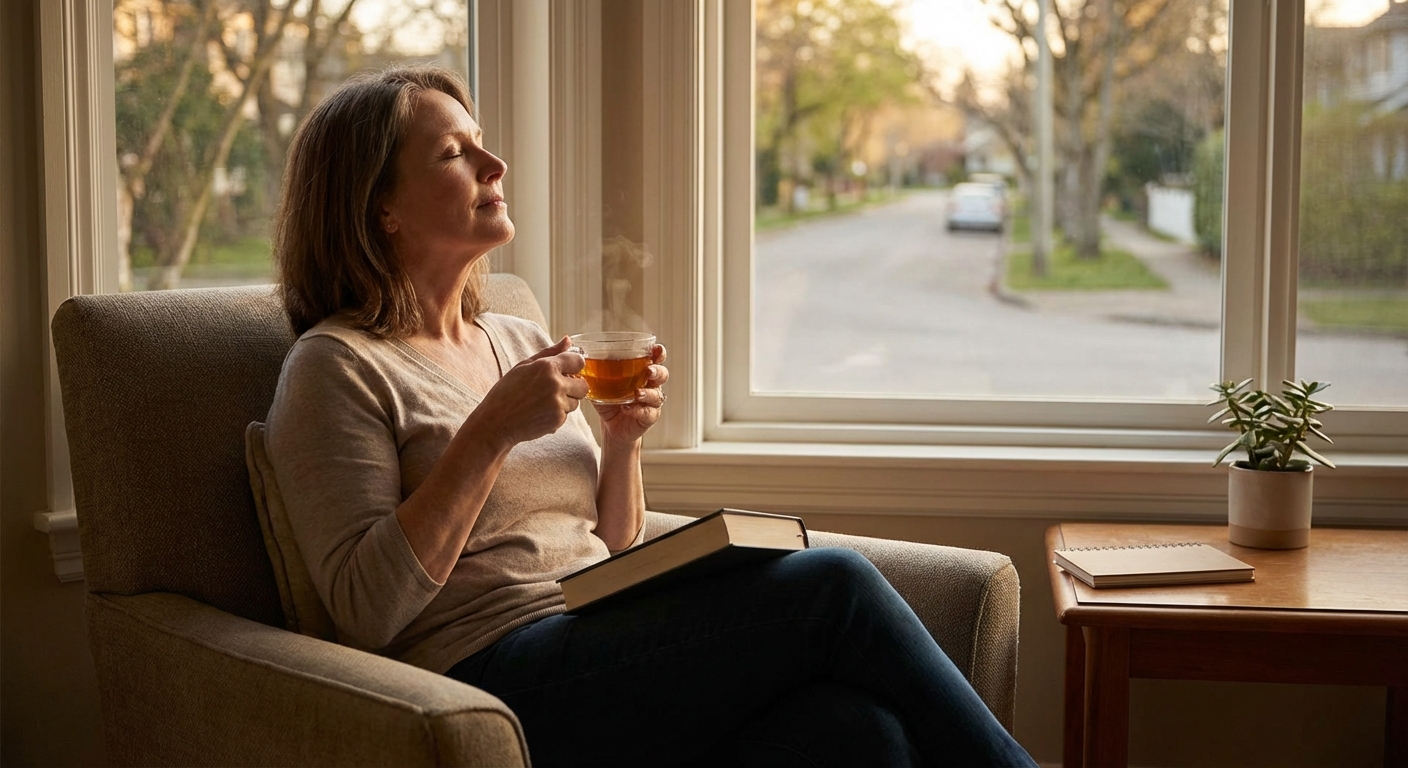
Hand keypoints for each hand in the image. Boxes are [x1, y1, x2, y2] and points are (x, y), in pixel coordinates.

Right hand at [473, 337, 588, 448]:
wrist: (495, 423)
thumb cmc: (507, 392)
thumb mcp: (524, 366)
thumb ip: (550, 353)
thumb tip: (569, 340)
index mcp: (547, 366)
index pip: (579, 361)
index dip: (574, 367)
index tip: (566, 372)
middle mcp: (555, 383)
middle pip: (583, 385)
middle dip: (573, 388)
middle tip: (554, 390)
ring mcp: (558, 403)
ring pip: (576, 402)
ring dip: (565, 403)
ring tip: (542, 403)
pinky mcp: (558, 420)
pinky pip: (567, 415)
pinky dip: (557, 415)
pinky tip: (539, 414)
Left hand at [594, 344, 667, 446]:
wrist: (611, 427)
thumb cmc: (608, 399)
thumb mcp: (598, 381)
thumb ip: (589, 366)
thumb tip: (569, 347)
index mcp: (641, 372)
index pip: (655, 358)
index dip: (658, 353)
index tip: (655, 349)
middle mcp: (650, 385)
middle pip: (662, 374)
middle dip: (657, 371)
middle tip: (648, 371)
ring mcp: (651, 402)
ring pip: (657, 395)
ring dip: (648, 392)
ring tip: (638, 393)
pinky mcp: (647, 417)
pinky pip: (648, 413)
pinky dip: (638, 409)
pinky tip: (628, 408)